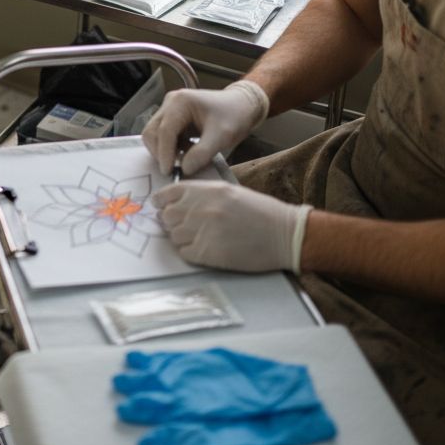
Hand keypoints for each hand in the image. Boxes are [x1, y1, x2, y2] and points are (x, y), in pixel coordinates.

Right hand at [141, 81, 268, 176]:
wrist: (243, 105)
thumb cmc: (235, 116)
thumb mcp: (222, 136)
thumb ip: (202, 153)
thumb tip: (184, 169)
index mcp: (181, 102)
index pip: (165, 130)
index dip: (165, 153)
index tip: (169, 172)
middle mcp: (170, 103)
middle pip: (152, 132)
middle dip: (160, 153)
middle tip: (174, 169)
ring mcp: (169, 109)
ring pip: (154, 135)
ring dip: (164, 151)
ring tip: (183, 159)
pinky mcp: (172, 118)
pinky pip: (162, 136)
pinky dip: (170, 148)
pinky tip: (186, 152)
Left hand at [152, 180, 310, 272]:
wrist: (285, 234)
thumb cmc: (261, 212)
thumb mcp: (229, 192)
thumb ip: (202, 195)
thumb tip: (176, 203)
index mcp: (206, 191)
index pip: (168, 194)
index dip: (161, 201)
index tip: (159, 206)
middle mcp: (201, 209)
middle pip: (166, 216)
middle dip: (171, 221)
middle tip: (183, 225)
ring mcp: (203, 231)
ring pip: (173, 236)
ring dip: (182, 237)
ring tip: (200, 237)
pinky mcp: (208, 253)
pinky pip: (184, 253)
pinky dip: (190, 252)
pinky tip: (206, 248)